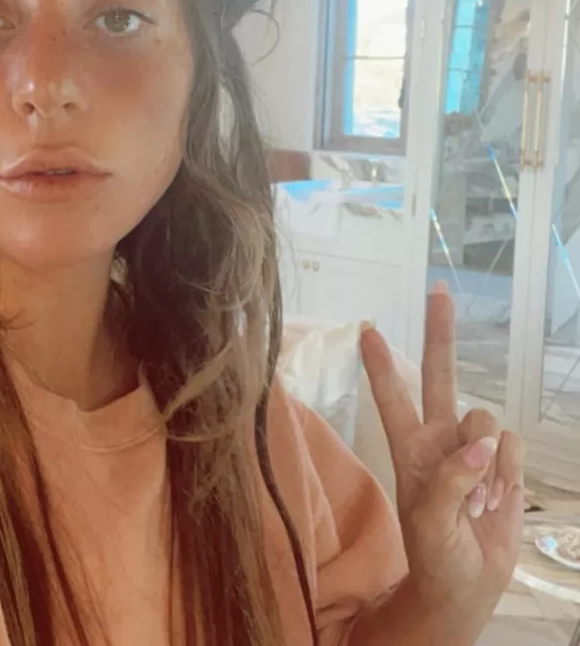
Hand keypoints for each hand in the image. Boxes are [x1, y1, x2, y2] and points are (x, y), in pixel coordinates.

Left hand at [360, 285, 525, 633]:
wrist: (466, 586)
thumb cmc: (434, 554)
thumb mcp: (430, 523)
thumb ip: (452, 480)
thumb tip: (480, 444)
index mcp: (410, 447)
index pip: (392, 397)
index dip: (380, 364)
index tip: (365, 329)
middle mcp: (440, 437)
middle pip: (440, 374)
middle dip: (440, 332)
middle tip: (439, 291)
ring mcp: (473, 448)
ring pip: (485, 420)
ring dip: (487, 465)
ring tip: (476, 505)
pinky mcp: (505, 462)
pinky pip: (513, 447)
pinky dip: (509, 475)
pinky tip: (496, 501)